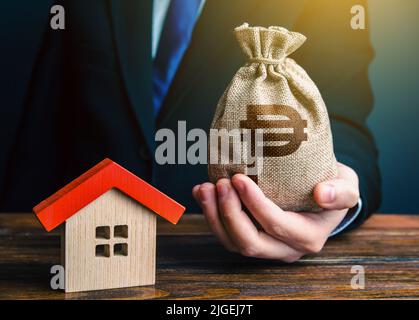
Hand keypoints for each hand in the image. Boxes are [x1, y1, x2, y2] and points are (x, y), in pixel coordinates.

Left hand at [192, 162, 359, 261]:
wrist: (322, 194)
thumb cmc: (333, 187)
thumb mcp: (348, 186)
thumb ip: (341, 192)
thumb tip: (322, 194)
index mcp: (308, 237)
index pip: (277, 225)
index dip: (255, 205)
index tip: (239, 178)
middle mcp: (285, 249)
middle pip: (250, 242)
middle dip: (229, 214)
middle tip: (219, 183)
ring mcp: (266, 247)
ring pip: (233, 242)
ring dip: (214, 216)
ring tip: (205, 188)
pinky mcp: (252, 238)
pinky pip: (227, 235)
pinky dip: (212, 215)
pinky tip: (203, 193)